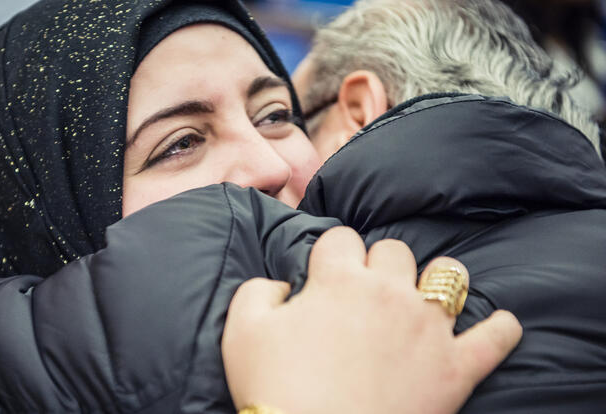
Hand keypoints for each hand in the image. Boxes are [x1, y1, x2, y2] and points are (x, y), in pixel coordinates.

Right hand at [222, 226, 521, 413]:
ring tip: (425, 297)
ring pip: (448, 275)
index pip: (341, 238)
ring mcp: (428, 329)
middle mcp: (389, 293)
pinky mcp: (456, 369)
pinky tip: (498, 327)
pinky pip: (495, 338)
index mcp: (339, 281)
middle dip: (378, 265)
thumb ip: (258, 291)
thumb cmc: (275, 388)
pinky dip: (500, 330)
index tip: (326, 273)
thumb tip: (282, 286)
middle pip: (393, 250)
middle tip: (365, 294)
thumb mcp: (242, 330)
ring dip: (437, 280)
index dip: (331, 253)